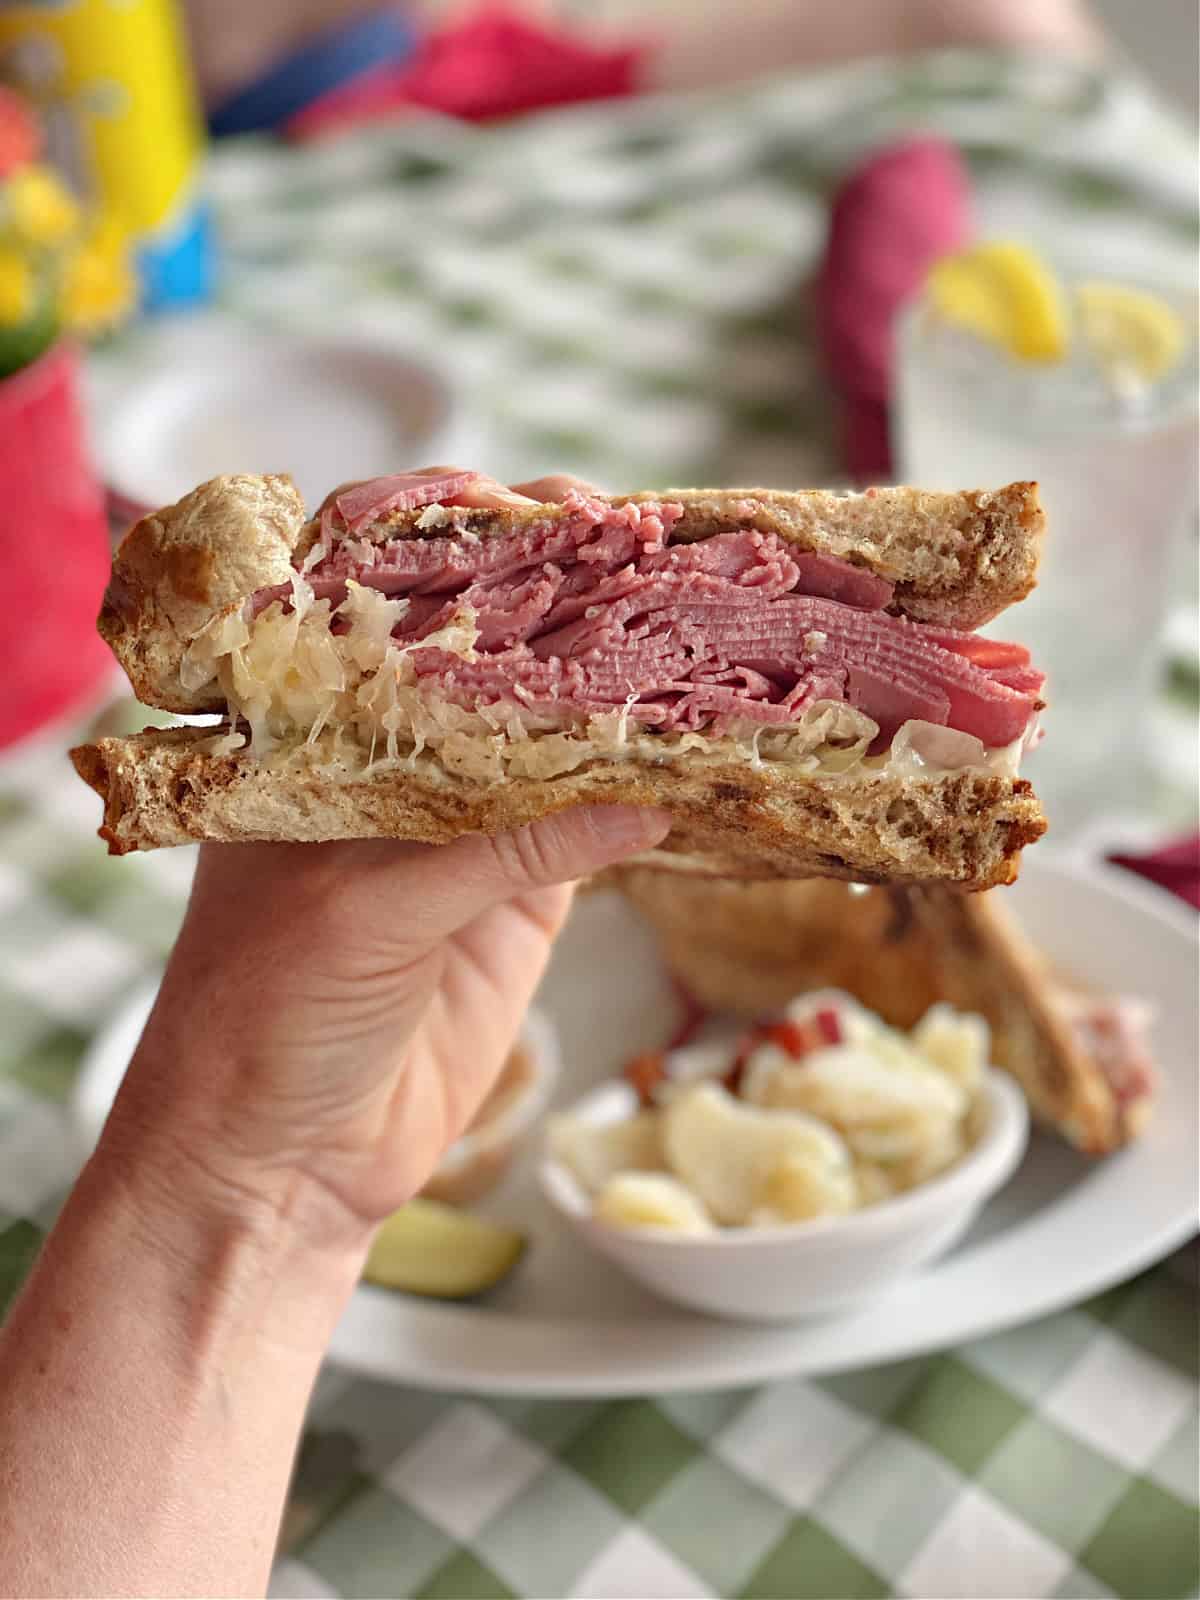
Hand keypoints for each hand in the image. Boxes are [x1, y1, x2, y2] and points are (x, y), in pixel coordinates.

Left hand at [104, 475, 670, 1252]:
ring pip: (554, 731)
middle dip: (565, 601)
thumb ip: (501, 851)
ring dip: (621, 691)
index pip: (382, 599)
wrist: (280, 1164)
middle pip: (487, 652)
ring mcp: (464, 821)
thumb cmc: (264, 1018)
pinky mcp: (520, 893)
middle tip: (654, 555)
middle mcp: (390, 757)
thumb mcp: (364, 911)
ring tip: (703, 632)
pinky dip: (651, 796)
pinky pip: (596, 825)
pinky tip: (707, 758)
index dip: (458, 541)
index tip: (545, 506)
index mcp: (312, 731)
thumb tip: (637, 800)